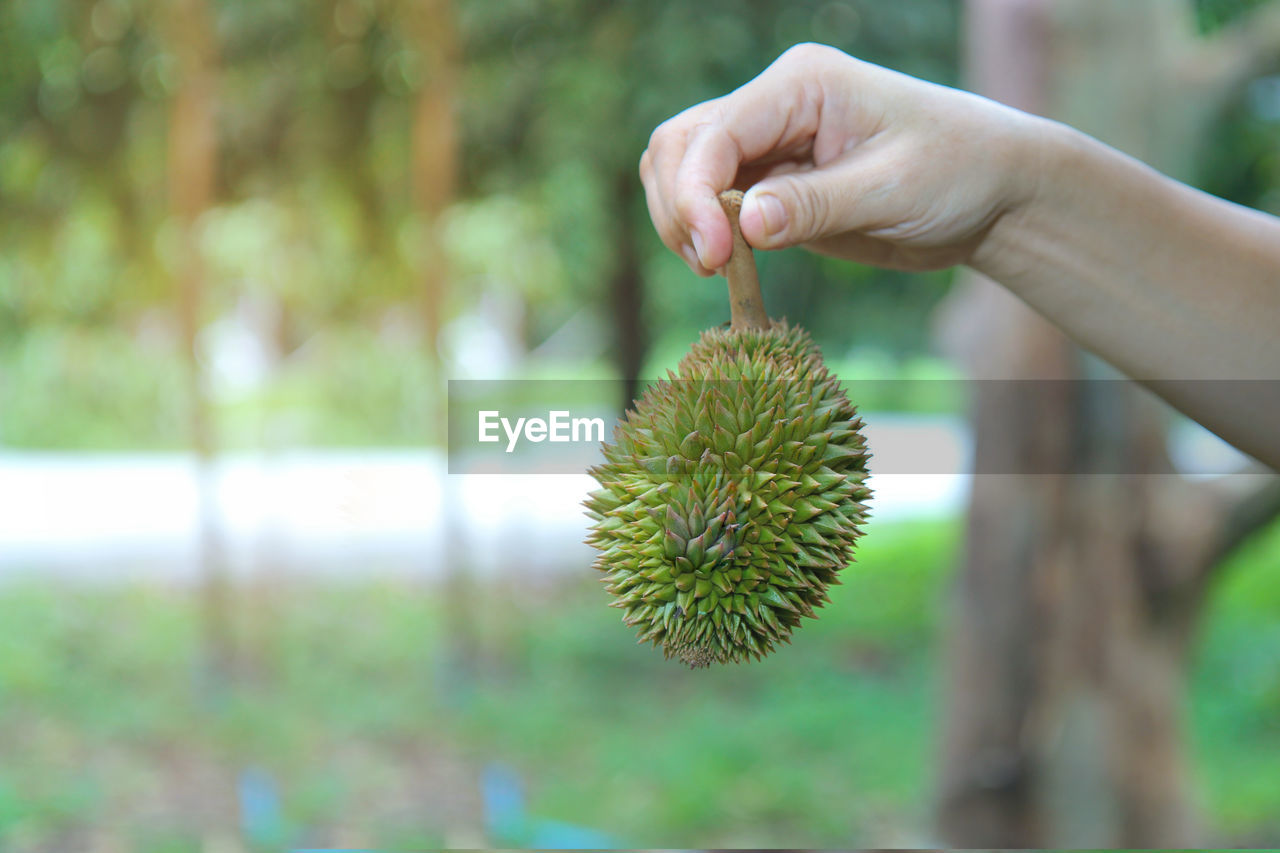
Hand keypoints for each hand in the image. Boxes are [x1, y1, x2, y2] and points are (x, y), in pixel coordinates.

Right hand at [639, 43, 1046, 275]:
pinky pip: (710, 201)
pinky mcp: (771, 181)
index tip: (715, 257)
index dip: (695, 196)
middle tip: (711, 268)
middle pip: (680, 146)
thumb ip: (813, 204)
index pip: (714, 134)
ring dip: (682, 221)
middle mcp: (774, 105)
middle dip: (679, 208)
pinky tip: (728, 266)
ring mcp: (768, 142)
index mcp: (802, 84)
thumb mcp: (891, 189)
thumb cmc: (958, 172)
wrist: (991, 192)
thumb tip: (742, 223)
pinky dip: (704, 234)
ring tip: (717, 269)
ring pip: (683, 171)